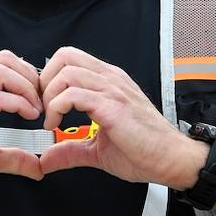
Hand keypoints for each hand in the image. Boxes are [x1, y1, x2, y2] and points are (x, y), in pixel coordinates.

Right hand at [0, 50, 43, 206]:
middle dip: (30, 75)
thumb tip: (37, 165)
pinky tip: (27, 116)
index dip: (25, 73)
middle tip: (40, 98)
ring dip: (26, 88)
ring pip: (0, 72)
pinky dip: (19, 104)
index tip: (37, 95)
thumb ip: (14, 158)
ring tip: (35, 108)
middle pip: (3, 59)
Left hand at [37, 47, 204, 186]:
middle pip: (65, 56)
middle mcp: (110, 80)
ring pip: (66, 73)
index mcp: (108, 83)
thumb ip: (70, 150)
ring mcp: (112, 90)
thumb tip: (46, 158)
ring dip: (49, 97)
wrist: (171, 160)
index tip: (44, 106)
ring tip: (50, 120)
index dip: (49, 79)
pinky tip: (57, 126)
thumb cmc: (144, 150)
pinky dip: (57, 109)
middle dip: (45, 82)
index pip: (69, 59)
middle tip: (44, 108)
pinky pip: (74, 94)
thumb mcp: (97, 150)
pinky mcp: (113, 106)